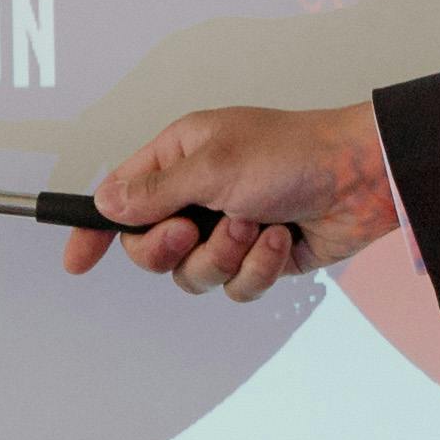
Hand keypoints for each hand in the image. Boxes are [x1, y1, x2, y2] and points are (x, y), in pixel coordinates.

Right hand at [60, 100, 397, 300]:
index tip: (76, 261)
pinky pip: (237, 286)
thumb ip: (155, 191)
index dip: (94, 230)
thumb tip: (105, 203)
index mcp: (179, 159)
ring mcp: (229, 229)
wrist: (363, 180)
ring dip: (224, 256)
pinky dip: (258, 268)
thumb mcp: (215, 166)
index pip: (119, 197)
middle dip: (169, 248)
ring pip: (193, 274)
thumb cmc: (295, 154)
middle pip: (149, 249)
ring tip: (255, 226)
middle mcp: (198, 195)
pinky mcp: (260, 258)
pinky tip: (281, 241)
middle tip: (194, 229)